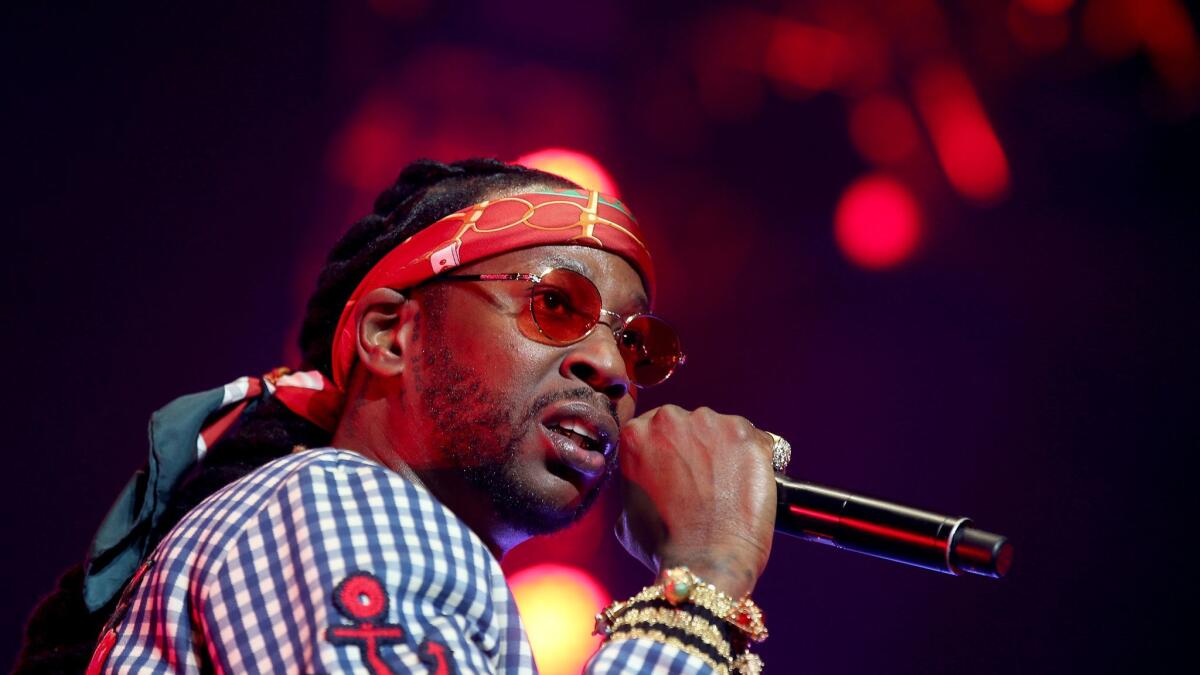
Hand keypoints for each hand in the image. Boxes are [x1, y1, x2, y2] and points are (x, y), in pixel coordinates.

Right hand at [614, 405, 777, 597]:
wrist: (706, 561)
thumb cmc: (665, 545)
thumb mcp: (626, 513)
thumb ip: (635, 484)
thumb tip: (647, 484)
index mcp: (635, 435)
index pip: (654, 427)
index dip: (669, 450)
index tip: (679, 468)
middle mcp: (669, 420)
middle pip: (689, 424)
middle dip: (697, 447)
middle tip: (705, 480)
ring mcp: (710, 423)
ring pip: (722, 429)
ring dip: (725, 449)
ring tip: (728, 485)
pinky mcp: (745, 434)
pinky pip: (756, 438)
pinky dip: (756, 456)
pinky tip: (749, 482)